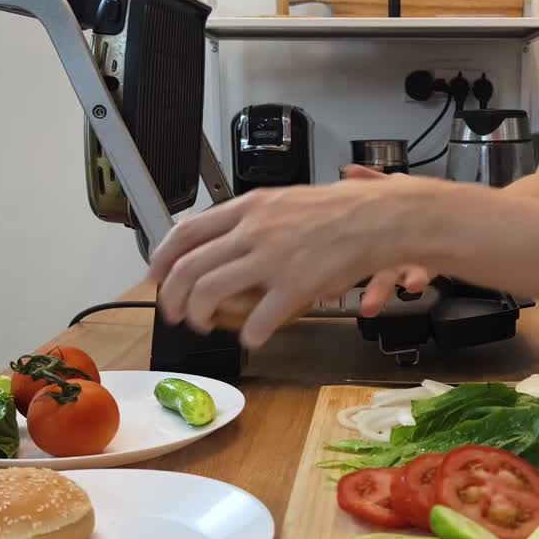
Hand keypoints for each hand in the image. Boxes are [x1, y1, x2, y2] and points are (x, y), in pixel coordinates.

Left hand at [149, 173, 431, 347]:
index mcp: (249, 207)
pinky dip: (250, 335)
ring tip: (204, 326)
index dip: (162, 257)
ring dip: (198, 315)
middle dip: (172, 297)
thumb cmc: (343, 210)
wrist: (381, 218)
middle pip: (189, 267)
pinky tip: (253, 338)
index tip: (157, 275)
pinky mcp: (295, 285)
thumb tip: (228, 238)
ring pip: (209, 291)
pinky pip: (259, 319)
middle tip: (175, 313)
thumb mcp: (288, 200)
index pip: (187, 231)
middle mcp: (253, 230)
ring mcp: (272, 258)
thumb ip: (256, 217)